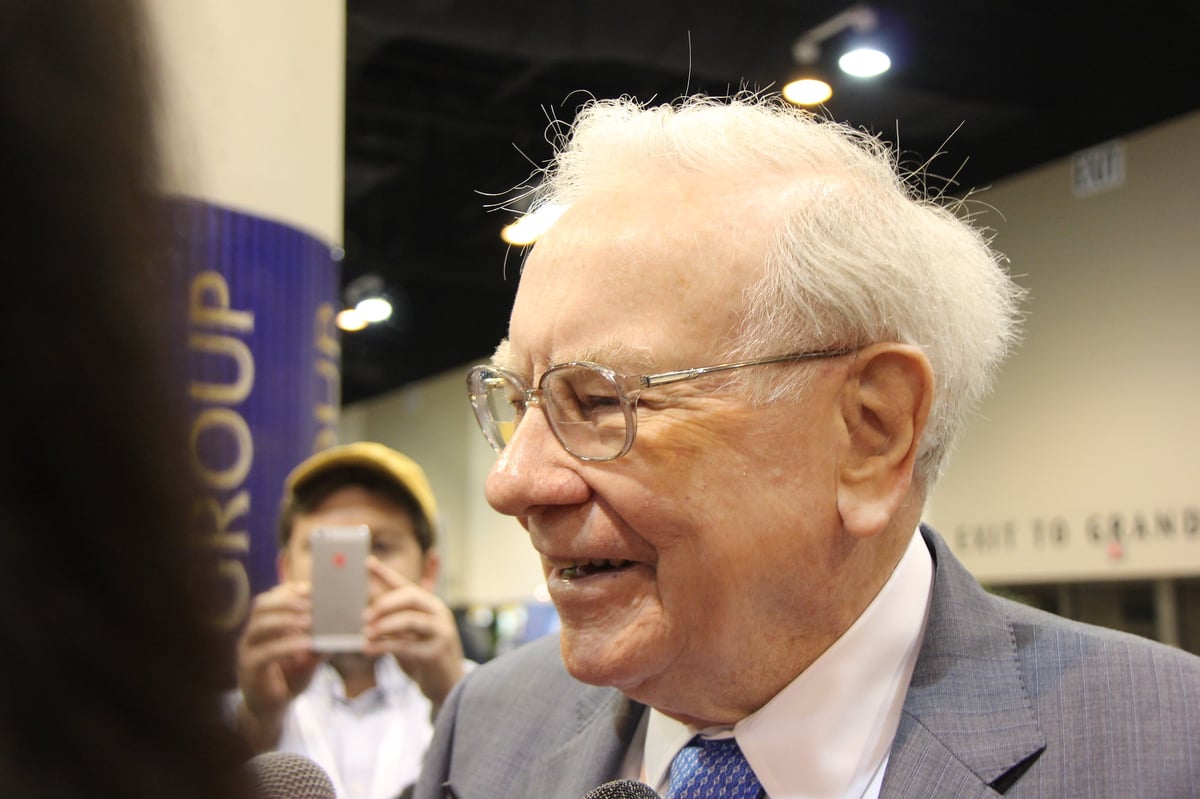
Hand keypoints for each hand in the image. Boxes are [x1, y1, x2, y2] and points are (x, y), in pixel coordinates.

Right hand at [235, 581, 322, 749]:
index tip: (312, 588)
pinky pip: (264, 652)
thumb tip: (348, 623)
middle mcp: (253, 633)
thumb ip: (323, 640)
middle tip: (311, 603)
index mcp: (266, 624)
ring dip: (286, 619)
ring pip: (260, 625)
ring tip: (310, 621)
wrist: (273, 709)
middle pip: (262, 605)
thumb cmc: (290, 677)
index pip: (273, 597)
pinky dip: (286, 645)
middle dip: (287, 600)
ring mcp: (247, 650)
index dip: (291, 590)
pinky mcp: (249, 669)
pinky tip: (305, 644)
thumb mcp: (311, 656)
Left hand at [362, 556, 464, 712]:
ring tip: (366, 634)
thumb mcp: (410, 634)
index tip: (368, 562)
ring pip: (409, 620)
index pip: (407, 584)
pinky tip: (369, 648)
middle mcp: (438, 613)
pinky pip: (406, 645)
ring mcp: (440, 632)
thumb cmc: (424, 654)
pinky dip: (384, 646)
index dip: (387, 574)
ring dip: (383, 627)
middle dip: (385, 604)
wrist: (446, 684)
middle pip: (411, 597)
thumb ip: (395, 619)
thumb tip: (369, 608)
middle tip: (365, 617)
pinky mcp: (435, 652)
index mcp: (431, 605)